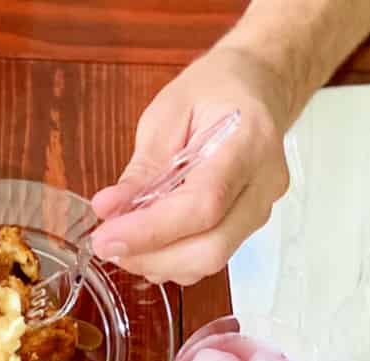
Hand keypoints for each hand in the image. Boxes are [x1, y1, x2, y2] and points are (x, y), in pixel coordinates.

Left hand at [90, 45, 290, 285]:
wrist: (257, 87)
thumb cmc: (215, 91)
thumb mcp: (168, 114)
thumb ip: (141, 168)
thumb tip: (108, 210)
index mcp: (248, 142)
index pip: (202, 205)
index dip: (150, 231)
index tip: (106, 237)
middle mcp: (263, 183)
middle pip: (211, 248)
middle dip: (152, 257)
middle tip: (110, 245)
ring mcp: (260, 208)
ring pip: (211, 261)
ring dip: (159, 263)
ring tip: (126, 240)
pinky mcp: (248, 226)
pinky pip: (210, 258)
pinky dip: (172, 259)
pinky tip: (150, 241)